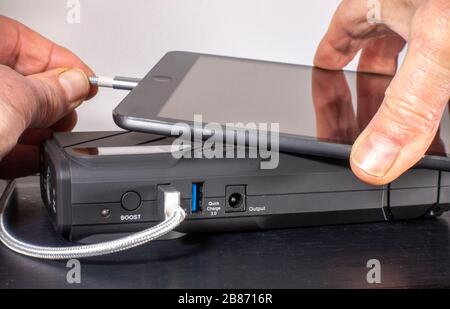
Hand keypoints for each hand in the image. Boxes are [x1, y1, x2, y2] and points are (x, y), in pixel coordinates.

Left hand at [0, 15, 95, 178]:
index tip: (88, 81)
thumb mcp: (10, 100)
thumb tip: (76, 85)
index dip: (65, 63)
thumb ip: (49, 92)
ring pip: (13, 113)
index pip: (26, 41)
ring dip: (42, 131)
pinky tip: (41, 158)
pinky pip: (1, 139)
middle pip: (22, 80)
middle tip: (69, 114)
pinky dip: (24, 152)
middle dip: (54, 101)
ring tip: (58, 141)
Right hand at [314, 0, 449, 184]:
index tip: (327, 115)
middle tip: (363, 131)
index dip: (326, 84)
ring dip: (399, 92)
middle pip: (367, 58)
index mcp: (377, 3)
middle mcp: (403, 5)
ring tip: (401, 124)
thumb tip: (374, 160)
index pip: (333, 47)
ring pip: (404, 54)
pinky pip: (434, 55)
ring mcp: (433, 12)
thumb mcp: (440, 40)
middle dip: (362, 99)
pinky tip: (441, 101)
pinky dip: (432, 84)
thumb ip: (407, 105)